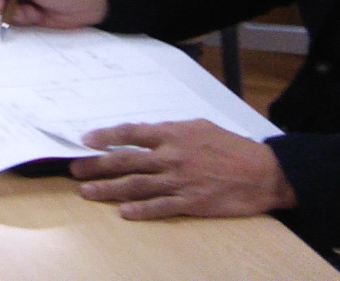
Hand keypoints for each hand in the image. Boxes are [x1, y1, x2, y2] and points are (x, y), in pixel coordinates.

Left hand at [71, 121, 295, 219]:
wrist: (264, 172)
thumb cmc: (232, 146)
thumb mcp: (199, 127)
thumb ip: (170, 131)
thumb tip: (145, 132)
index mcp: (172, 135)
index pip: (130, 133)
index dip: (105, 136)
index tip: (85, 140)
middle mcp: (171, 157)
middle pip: (125, 161)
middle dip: (97, 166)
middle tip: (75, 170)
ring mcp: (179, 181)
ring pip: (136, 186)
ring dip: (109, 189)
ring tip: (88, 192)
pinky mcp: (191, 203)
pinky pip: (160, 207)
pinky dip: (140, 210)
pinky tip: (123, 213)